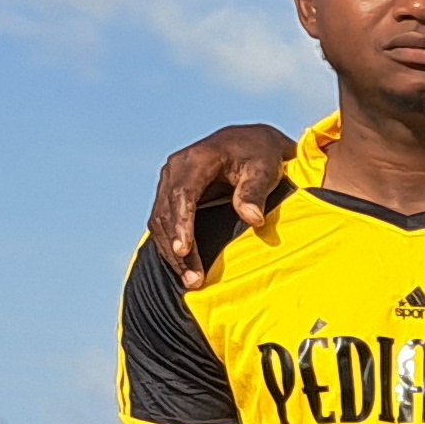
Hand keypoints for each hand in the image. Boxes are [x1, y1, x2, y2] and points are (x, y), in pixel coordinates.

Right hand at [148, 123, 300, 289]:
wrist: (252, 142)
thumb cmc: (261, 154)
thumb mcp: (264, 168)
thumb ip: (254, 192)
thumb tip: (252, 219)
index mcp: (196, 160)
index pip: (182, 194)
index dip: (181, 223)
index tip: (184, 251)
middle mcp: (175, 169)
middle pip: (167, 212)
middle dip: (177, 247)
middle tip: (192, 279)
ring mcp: (170, 182)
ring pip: (161, 221)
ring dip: (172, 253)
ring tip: (190, 281)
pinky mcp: (172, 195)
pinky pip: (165, 223)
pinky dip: (172, 245)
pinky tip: (185, 269)